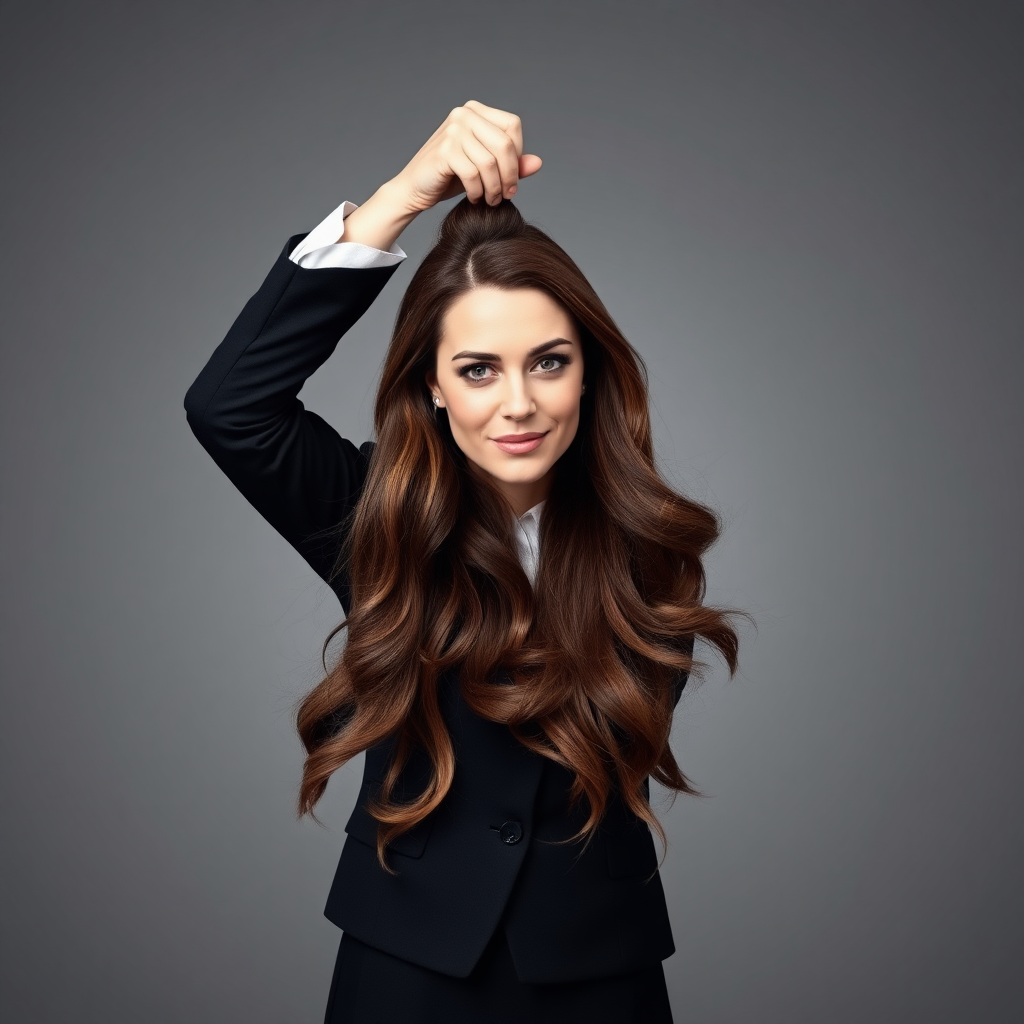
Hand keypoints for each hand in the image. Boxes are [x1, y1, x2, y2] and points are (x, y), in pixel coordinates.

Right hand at [390, 100, 542, 212]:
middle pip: (505, 144)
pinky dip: (477, 192)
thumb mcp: (487, 169)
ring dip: (494, 188)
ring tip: (490, 201)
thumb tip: (538, 163)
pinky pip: (473, 174)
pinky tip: (474, 198)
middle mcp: (464, 114)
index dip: (517, 155)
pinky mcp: (444, 151)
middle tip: (506, 195)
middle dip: (510, 176)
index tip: (512, 179)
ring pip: (490, 163)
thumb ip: (511, 164)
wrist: (415, 187)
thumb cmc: (452, 177)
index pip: (513, 126)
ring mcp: (453, 130)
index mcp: (476, 111)